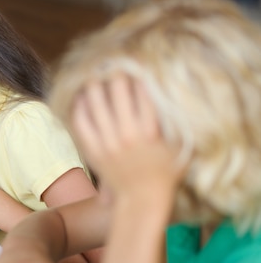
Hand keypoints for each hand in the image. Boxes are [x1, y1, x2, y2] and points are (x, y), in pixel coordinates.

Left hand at [71, 76, 184, 216]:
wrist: (142, 200)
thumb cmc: (166, 172)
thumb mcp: (181, 146)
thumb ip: (179, 121)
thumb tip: (176, 92)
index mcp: (151, 130)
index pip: (141, 91)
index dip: (137, 72)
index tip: (134, 63)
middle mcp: (128, 134)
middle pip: (117, 90)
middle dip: (115, 73)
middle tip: (113, 66)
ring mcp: (107, 143)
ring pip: (95, 102)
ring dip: (94, 84)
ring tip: (95, 76)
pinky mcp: (93, 151)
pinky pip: (81, 121)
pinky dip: (80, 106)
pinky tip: (81, 97)